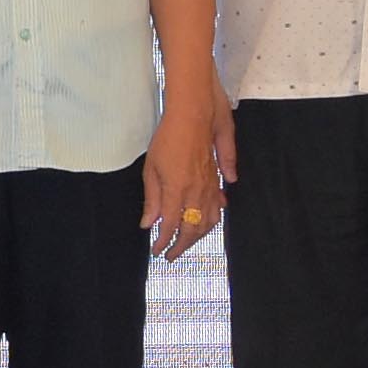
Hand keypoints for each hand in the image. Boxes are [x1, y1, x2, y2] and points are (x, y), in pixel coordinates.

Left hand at [144, 105, 225, 258]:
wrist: (194, 112)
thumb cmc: (168, 136)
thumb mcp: (151, 168)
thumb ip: (152, 198)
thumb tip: (149, 224)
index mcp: (177, 190)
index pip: (170, 226)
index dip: (163, 243)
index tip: (156, 252)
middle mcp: (197, 192)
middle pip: (192, 229)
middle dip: (181, 246)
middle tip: (170, 255)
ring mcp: (210, 186)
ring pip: (208, 221)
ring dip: (197, 237)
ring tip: (186, 242)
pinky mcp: (217, 177)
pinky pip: (219, 205)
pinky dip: (213, 218)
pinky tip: (207, 221)